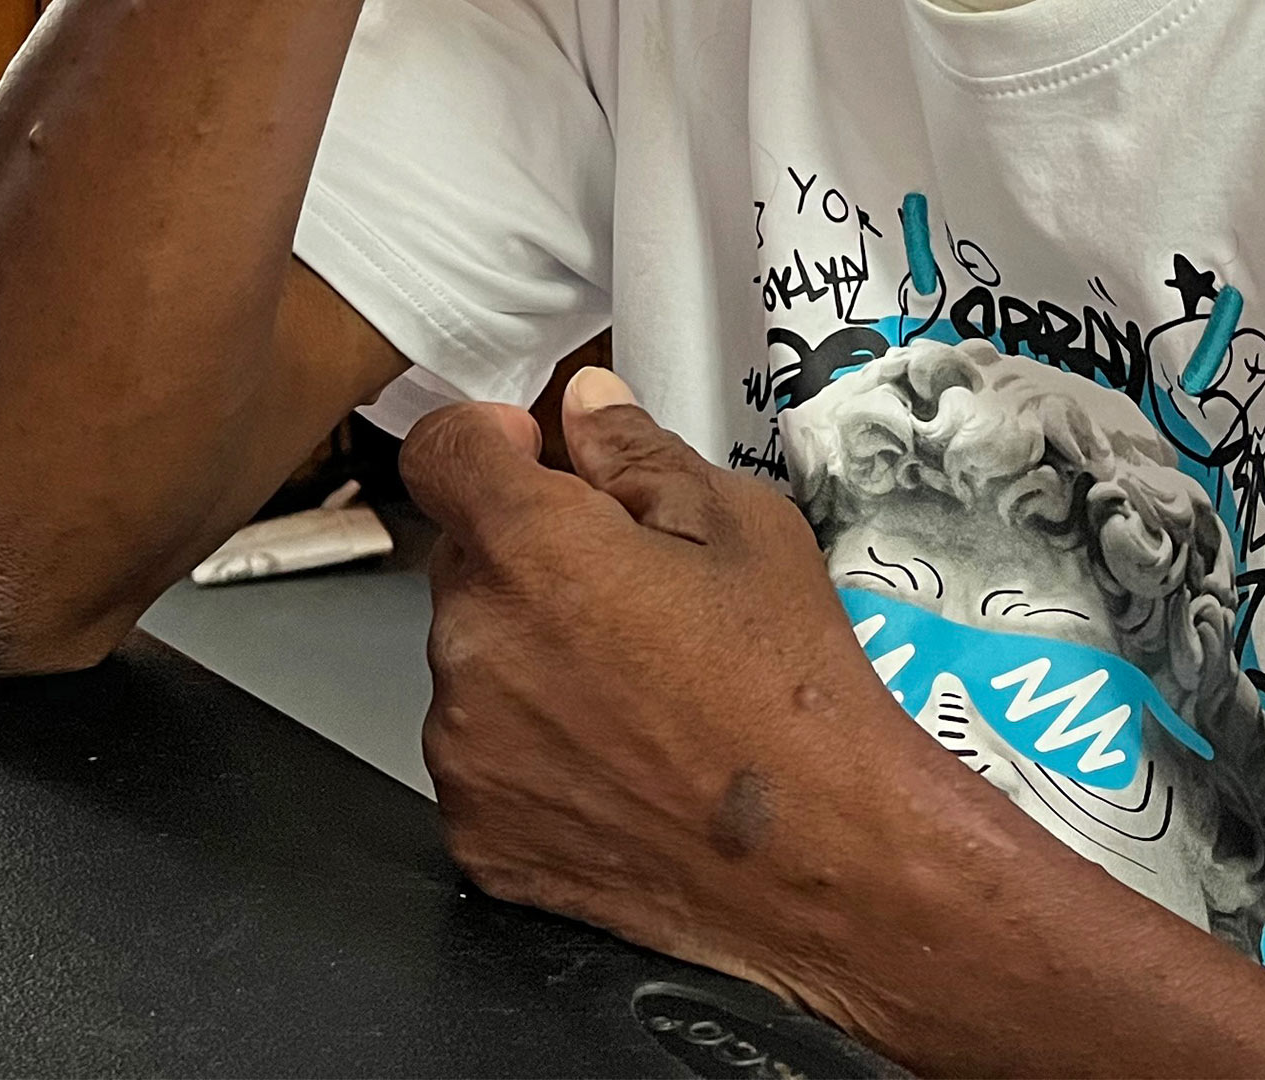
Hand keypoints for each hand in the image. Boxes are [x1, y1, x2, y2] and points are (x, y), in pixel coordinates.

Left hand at [401, 368, 947, 1019]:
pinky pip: (483, 757)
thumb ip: (639, 454)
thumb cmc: (790, 688)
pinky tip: (619, 760)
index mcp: (530, 550)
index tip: (532, 458)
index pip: (442, 453)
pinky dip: (532, 748)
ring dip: (528, 657)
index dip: (485, 440)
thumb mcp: (741, 528)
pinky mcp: (477, 830)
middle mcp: (472, 646)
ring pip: (475, 662)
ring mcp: (464, 749)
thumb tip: (584, 408)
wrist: (822, 856)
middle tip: (632, 599)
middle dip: (530, 560)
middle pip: (466, 562)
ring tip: (637, 694)